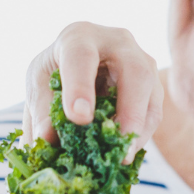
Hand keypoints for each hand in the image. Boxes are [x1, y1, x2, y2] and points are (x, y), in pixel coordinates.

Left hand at [23, 22, 163, 143]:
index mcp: (79, 36)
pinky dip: (141, 134)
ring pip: (151, 93)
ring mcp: (141, 61)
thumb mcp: (39, 86)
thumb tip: (46, 139)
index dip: (80, 87)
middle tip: (118, 147)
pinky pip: (154, 111)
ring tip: (122, 157)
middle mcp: (117, 42)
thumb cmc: (56, 73)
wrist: (77, 69)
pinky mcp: (152, 84)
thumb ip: (41, 112)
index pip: (81, 57)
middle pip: (135, 72)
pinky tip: (126, 152)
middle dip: (130, 112)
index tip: (79, 118)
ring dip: (138, 129)